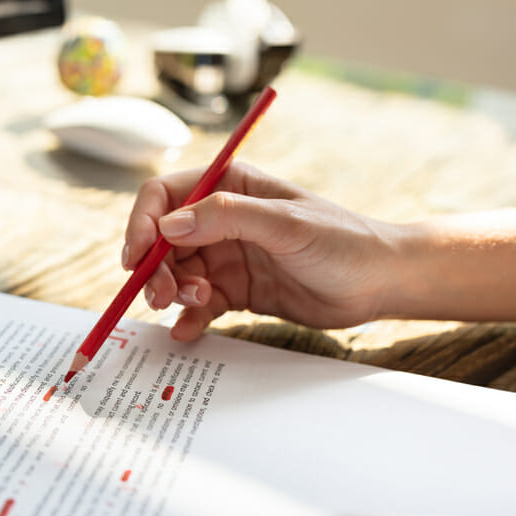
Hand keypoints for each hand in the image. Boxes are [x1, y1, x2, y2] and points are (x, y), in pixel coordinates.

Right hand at [122, 163, 399, 338]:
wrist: (379, 284)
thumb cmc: (342, 241)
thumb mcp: (284, 224)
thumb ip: (226, 217)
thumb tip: (169, 225)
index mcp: (229, 185)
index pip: (164, 195)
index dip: (142, 223)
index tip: (136, 257)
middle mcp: (221, 219)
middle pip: (162, 240)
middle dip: (155, 268)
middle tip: (161, 296)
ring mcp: (226, 256)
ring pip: (176, 273)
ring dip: (172, 292)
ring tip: (195, 305)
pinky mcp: (235, 290)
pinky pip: (197, 303)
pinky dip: (188, 318)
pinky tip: (189, 330)